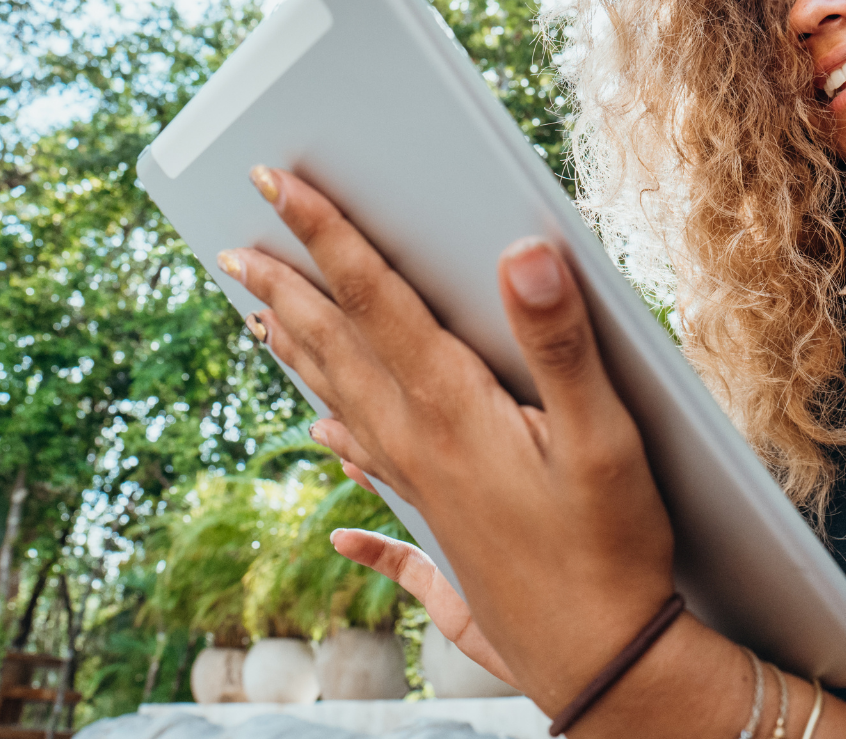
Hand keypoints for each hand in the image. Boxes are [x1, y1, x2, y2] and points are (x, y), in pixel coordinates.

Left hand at [217, 165, 676, 712]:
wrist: (603, 663)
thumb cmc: (612, 548)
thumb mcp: (604, 438)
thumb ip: (561, 342)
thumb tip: (521, 252)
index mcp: (450, 409)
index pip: (373, 299)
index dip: (326, 233)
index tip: (278, 181)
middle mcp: (417, 444)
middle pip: (336, 348)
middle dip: (286, 287)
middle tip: (233, 244)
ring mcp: (420, 488)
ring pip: (339, 404)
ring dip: (298, 354)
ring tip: (257, 321)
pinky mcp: (437, 526)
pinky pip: (368, 475)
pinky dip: (337, 450)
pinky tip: (325, 458)